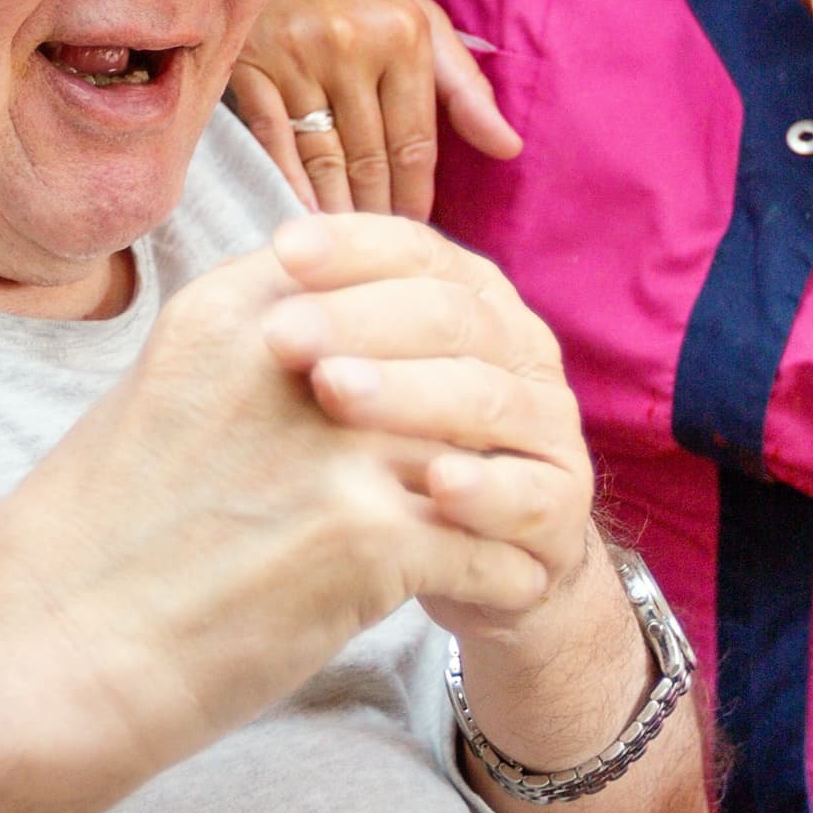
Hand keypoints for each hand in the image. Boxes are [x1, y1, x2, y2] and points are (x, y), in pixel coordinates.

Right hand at [0, 231, 551, 776]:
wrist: (47, 654)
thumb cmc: (84, 545)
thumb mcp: (152, 396)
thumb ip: (245, 357)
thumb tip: (321, 349)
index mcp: (229, 311)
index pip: (377, 266)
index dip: (433, 309)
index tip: (457, 354)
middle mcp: (289, 359)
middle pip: (444, 346)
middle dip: (483, 400)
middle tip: (509, 444)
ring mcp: (334, 446)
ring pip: (478, 445)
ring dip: (507, 487)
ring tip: (519, 518)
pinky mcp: (364, 539)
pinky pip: (485, 544)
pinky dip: (502, 571)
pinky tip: (497, 585)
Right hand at [225, 0, 518, 220]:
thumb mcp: (419, 17)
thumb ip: (465, 85)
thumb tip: (510, 148)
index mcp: (403, 35)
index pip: (417, 139)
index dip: (419, 193)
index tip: (418, 227)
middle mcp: (351, 47)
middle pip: (371, 156)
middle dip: (380, 210)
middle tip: (383, 249)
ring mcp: (296, 59)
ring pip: (326, 156)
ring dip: (338, 208)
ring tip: (348, 242)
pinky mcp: (249, 68)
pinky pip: (275, 143)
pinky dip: (290, 183)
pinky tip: (301, 214)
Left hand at [252, 212, 602, 642]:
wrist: (479, 565)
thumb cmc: (389, 458)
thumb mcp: (355, 383)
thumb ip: (319, 327)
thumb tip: (253, 267)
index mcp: (470, 301)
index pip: (417, 253)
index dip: (352, 247)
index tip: (281, 250)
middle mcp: (518, 351)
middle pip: (449, 316)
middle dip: (362, 319)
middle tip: (283, 333)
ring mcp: (547, 428)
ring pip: (486, 398)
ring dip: (410, 393)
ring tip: (335, 393)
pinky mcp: (560, 509)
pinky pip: (528, 495)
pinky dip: (484, 490)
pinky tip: (435, 486)